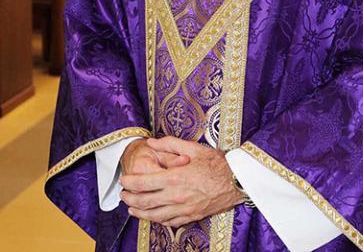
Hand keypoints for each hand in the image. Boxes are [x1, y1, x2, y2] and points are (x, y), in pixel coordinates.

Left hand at [119, 136, 243, 226]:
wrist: (237, 180)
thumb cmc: (216, 163)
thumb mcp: (193, 148)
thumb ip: (170, 144)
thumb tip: (152, 143)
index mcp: (175, 178)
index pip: (144, 183)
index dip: (130, 182)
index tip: (123, 180)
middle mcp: (176, 196)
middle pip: (145, 201)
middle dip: (130, 198)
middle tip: (123, 195)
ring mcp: (183, 209)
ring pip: (154, 215)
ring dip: (140, 212)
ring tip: (131, 208)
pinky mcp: (191, 216)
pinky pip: (169, 221)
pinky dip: (156, 220)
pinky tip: (152, 216)